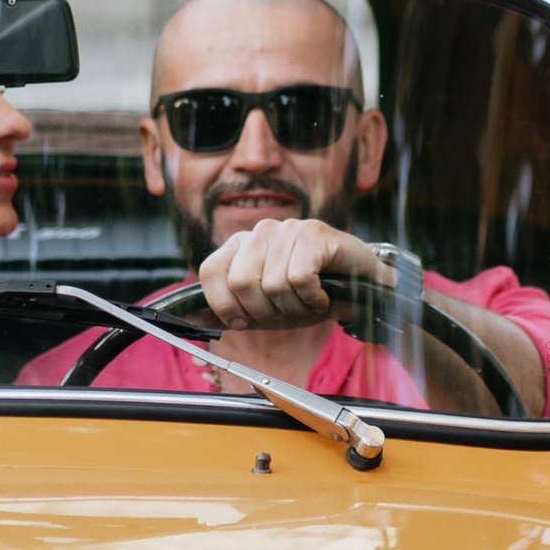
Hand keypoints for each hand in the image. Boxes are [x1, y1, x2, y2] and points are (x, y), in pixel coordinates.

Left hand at [196, 218, 376, 331]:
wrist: (359, 286)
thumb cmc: (308, 295)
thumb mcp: (263, 309)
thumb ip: (229, 312)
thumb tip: (190, 321)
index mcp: (241, 245)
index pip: (210, 270)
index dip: (224, 305)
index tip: (244, 321)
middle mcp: (260, 231)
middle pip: (240, 282)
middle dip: (265, 311)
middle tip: (286, 312)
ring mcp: (287, 228)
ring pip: (273, 284)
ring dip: (295, 307)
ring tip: (308, 302)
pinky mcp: (314, 232)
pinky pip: (300, 278)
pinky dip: (313, 298)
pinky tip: (322, 295)